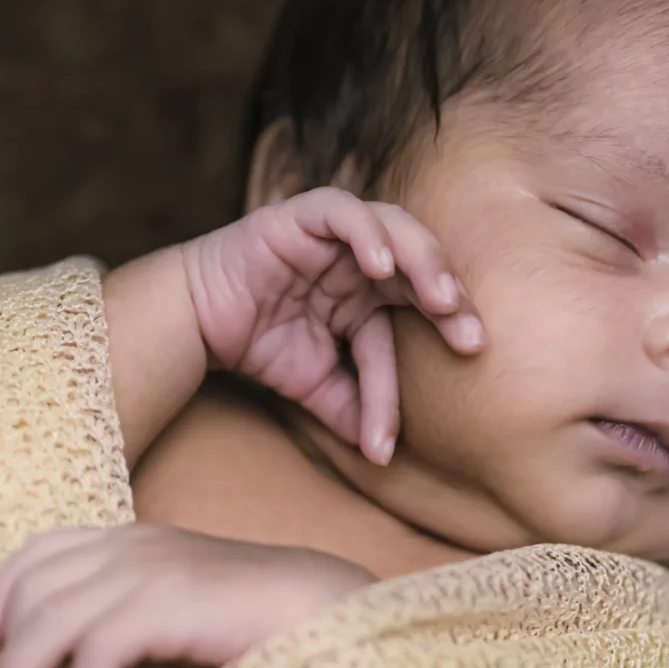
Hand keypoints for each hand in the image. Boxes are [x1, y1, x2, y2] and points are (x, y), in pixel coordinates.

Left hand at [0, 523, 375, 667]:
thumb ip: (140, 623)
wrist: (337, 614)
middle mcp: (136, 550)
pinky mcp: (170, 604)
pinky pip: (96, 650)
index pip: (43, 551)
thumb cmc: (269, 630)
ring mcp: (152, 572)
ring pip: (47, 622)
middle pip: (32, 591)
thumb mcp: (188, 616)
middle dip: (0, 663)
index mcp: (140, 544)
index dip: (0, 594)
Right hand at [181, 189, 484, 465]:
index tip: (471, 358)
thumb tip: (385, 455)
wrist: (197, 326)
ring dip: (423, 260)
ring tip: (440, 299)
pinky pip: (342, 211)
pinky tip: (380, 266)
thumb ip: (356, 409)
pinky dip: (366, 233)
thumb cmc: (261, 347)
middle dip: (451, 296)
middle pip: (422, 263)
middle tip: (470, 334)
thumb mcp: (319, 387)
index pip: (423, 308)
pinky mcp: (301, 216)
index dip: (448, 330)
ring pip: (395, 226)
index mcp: (376, 293)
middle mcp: (362, 258)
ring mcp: (335, 235)